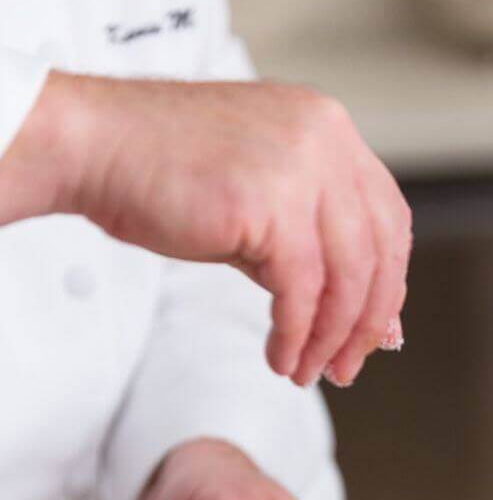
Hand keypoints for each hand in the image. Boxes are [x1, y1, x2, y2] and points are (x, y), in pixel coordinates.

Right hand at [0, 72, 410, 387]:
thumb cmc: (165, 176)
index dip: (388, 283)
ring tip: (306, 370)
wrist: (95, 146)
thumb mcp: (262, 208)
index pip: (389, 218)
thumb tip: (372, 319)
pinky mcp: (269, 202)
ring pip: (346, 276)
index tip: (371, 330)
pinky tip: (280, 357)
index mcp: (329, 129)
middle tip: (345, 367)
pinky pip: (301, 290)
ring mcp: (300, 165)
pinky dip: (295, 335)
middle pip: (379, 251)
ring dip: (328, 338)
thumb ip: (315, 253)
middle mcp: (324, 138)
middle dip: (364, 322)